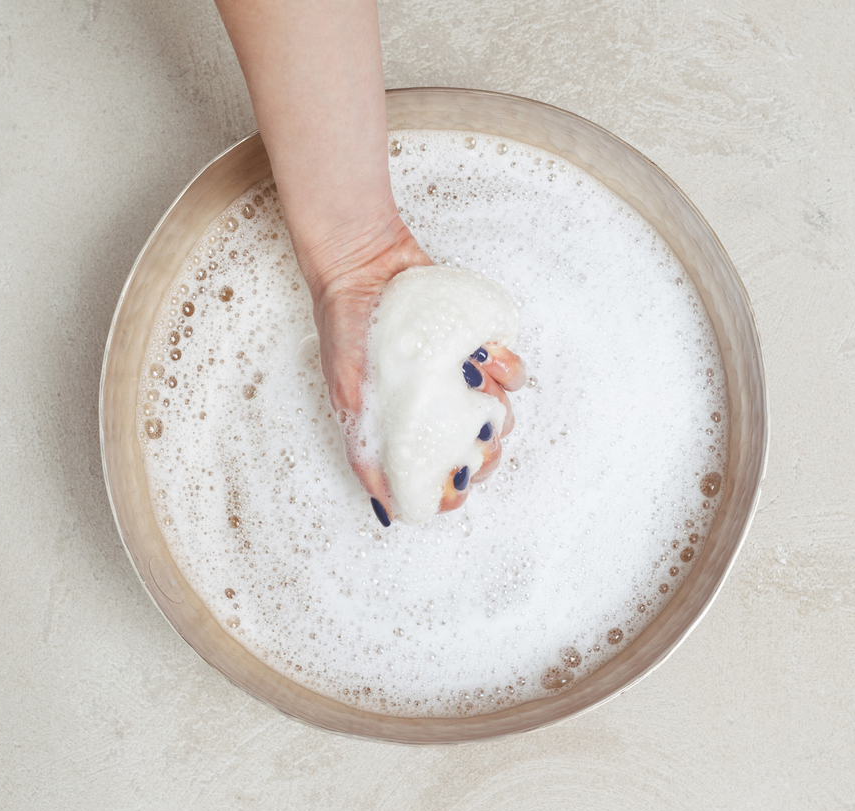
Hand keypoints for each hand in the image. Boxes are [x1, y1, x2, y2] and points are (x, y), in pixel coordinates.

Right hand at [302, 214, 525, 524]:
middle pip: (478, 452)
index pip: (439, 477)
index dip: (454, 491)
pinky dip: (506, 369)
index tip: (458, 488)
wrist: (362, 263)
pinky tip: (487, 356)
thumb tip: (387, 504)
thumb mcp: (348, 395)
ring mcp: (457, 380)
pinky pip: (509, 371)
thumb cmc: (345, 327)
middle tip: (478, 436)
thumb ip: (365, 451)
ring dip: (497, 408)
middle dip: (485, 453)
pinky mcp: (476, 349)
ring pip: (500, 414)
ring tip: (473, 382)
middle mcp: (434, 409)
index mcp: (405, 429)